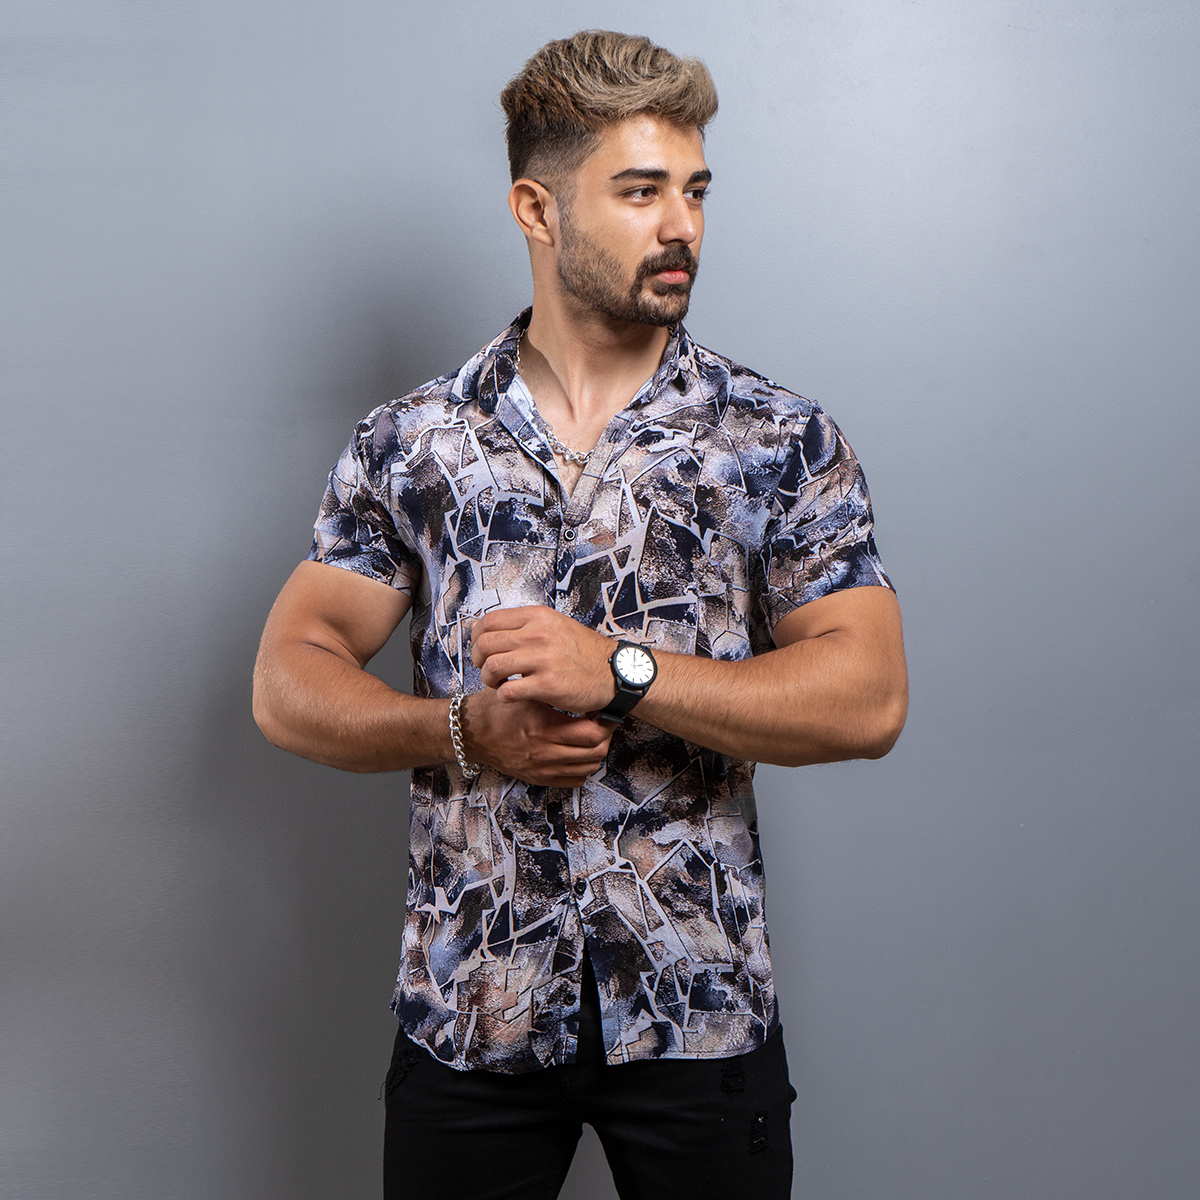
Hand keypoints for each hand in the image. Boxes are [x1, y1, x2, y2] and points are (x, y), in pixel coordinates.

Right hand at [461, 687, 612, 787]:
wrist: (470, 734)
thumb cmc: (494, 710)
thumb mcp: (522, 692)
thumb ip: (549, 689)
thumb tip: (580, 686)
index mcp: (543, 727)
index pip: (592, 732)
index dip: (605, 721)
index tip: (603, 710)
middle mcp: (544, 751)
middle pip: (596, 752)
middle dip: (606, 736)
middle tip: (603, 722)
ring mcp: (542, 768)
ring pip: (588, 767)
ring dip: (595, 751)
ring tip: (591, 736)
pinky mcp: (537, 777)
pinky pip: (574, 780)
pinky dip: (582, 767)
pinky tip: (577, 752)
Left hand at [470, 605, 614, 713]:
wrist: (614, 672)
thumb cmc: (584, 653)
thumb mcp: (556, 625)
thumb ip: (527, 626)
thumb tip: (494, 630)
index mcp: (538, 617)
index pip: (488, 622)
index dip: (477, 638)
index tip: (482, 649)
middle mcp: (538, 634)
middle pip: (485, 644)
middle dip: (479, 660)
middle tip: (488, 669)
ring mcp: (543, 659)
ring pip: (491, 667)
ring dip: (489, 680)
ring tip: (500, 683)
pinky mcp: (547, 684)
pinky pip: (507, 691)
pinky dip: (504, 696)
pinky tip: (513, 695)